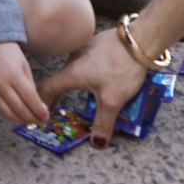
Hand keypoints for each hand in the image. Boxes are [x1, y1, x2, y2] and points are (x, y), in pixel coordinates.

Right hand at [0, 41, 48, 126]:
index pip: (29, 98)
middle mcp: (2, 84)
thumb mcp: (26, 68)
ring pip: (8, 113)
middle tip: (42, 121)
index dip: (39, 110)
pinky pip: (1, 110)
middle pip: (19, 108)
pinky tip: (21, 117)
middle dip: (32, 118)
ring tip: (32, 121)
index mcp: (14, 74)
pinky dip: (12, 116)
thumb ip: (31, 88)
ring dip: (22, 120)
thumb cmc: (12, 55)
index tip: (47, 116)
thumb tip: (39, 107)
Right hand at [36, 31, 147, 148]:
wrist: (139, 39)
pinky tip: (101, 75)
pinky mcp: (97, 43)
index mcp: (72, 74)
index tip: (44, 111)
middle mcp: (74, 59)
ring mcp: (85, 48)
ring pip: (74, 68)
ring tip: (83, 92)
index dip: (44, 101)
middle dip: (59, 94)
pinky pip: (87, 59)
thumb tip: (97, 144)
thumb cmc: (122, 68)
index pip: (47, 88)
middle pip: (60, 78)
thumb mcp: (112, 101)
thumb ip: (103, 123)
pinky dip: (88, 70)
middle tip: (59, 106)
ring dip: (75, 81)